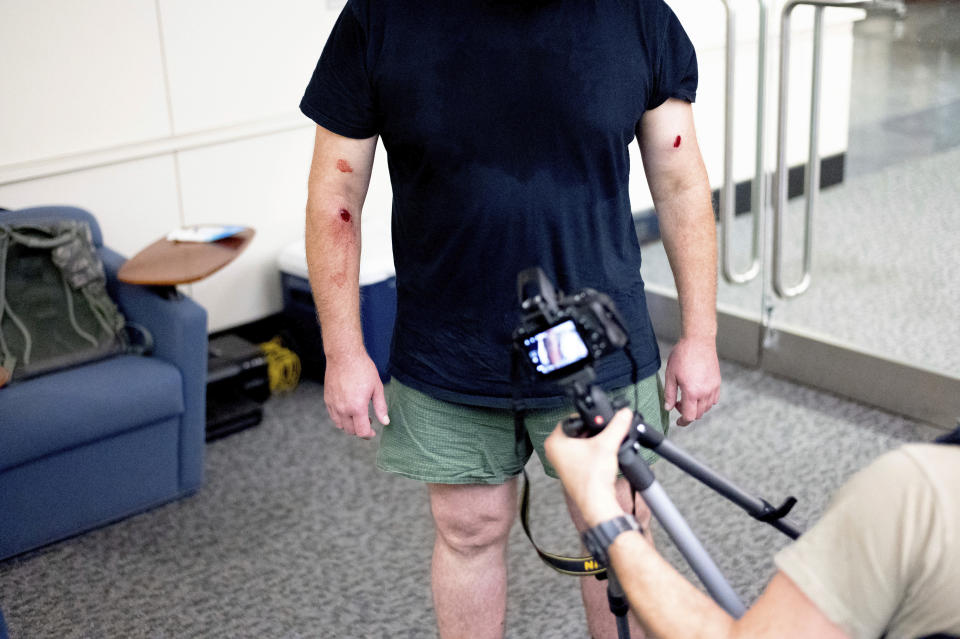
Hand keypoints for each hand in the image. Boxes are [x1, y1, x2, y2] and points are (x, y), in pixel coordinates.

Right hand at [323, 350, 388, 438]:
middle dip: (360, 430)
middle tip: (368, 422)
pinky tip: (348, 410)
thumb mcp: (377, 388)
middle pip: (350, 431)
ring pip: (340, 425)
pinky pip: (333, 416)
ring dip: (350, 425)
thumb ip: (381, 407)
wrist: (344, 356)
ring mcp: (333, 405)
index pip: (361, 432)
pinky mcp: (327, 399)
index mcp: (357, 407)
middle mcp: (343, 409)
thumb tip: (385, 422)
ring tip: (358, 416)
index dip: (368, 435)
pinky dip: (341, 418)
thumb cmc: (363, 369)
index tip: (373, 432)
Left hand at [544, 409, 633, 526]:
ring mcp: (562, 461)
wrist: (597, 502)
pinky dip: (592, 451)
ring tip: (602, 445)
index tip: (599, 420)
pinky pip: (581, 453)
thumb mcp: (607, 445)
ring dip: (593, 441)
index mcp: (554, 442)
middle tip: (603, 432)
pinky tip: (601, 455)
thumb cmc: (592, 479)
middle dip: (592, 430)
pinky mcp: (571, 469)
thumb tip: (623, 414)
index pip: (571, 419)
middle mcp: (554, 451)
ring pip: (580, 442)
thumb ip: (617, 426)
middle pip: (576, 431)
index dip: (587, 418)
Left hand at [663, 336, 720, 425]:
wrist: (698, 341)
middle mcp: (705, 392)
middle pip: (699, 414)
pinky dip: (706, 401)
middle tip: (678, 403)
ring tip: (687, 397)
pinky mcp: (717, 382)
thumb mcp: (670, 375)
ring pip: (707, 408)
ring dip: (697, 408)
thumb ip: (669, 394)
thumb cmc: (683, 355)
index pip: (689, 416)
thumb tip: (668, 408)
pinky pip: (714, 399)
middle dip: (688, 413)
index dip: (683, 422)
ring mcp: (713, 387)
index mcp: (692, 392)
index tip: (678, 422)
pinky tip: (698, 393)